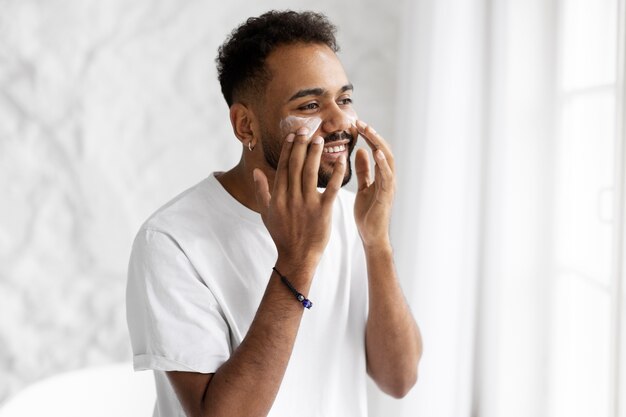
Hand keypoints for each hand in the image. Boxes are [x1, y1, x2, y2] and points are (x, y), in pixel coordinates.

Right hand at [253, 127, 346, 270]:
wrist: (296, 257)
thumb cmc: (282, 236)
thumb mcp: (266, 214)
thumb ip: (262, 191)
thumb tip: (256, 171)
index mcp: (279, 196)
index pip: (283, 166)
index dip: (288, 148)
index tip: (292, 134)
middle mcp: (291, 197)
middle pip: (295, 165)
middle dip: (300, 144)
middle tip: (306, 128)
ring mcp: (307, 204)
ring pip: (310, 172)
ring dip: (315, 154)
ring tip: (320, 139)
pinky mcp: (323, 211)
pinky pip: (330, 189)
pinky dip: (336, 174)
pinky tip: (341, 161)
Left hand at [354, 120, 395, 247]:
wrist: (371, 236)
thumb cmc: (368, 213)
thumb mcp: (364, 187)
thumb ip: (364, 170)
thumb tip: (360, 151)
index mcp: (381, 175)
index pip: (376, 150)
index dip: (368, 136)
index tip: (355, 123)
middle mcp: (388, 178)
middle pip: (383, 150)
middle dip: (372, 135)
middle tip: (359, 121)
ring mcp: (389, 186)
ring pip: (387, 159)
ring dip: (378, 143)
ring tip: (368, 130)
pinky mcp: (386, 196)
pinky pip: (386, 176)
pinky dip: (382, 163)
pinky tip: (375, 152)